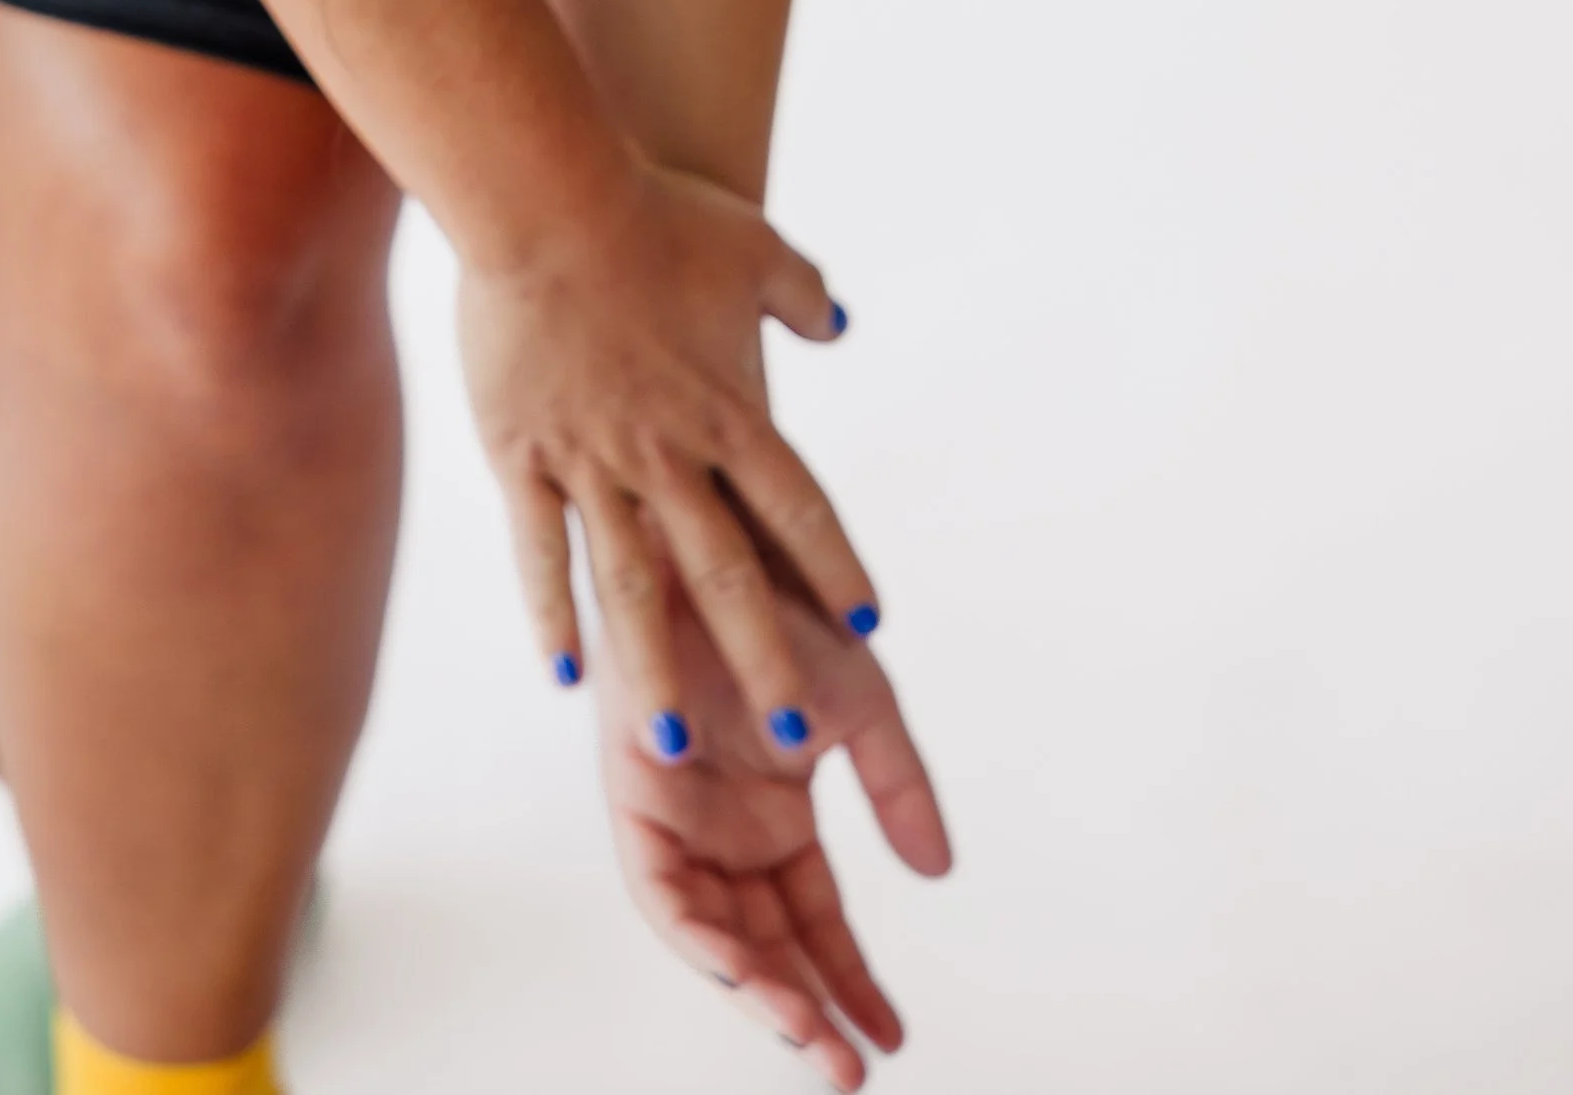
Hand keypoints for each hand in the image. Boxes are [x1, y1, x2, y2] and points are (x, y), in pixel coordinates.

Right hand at [455, 153, 875, 750]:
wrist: (547, 199)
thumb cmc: (652, 213)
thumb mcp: (751, 246)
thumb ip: (802, 295)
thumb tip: (840, 325)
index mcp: (728, 408)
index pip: (798, 506)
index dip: (834, 566)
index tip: (869, 627)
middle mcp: (667, 452)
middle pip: (723, 572)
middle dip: (759, 656)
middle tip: (788, 733)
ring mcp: (591, 460)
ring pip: (630, 585)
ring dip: (653, 666)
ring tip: (668, 741)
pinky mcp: (522, 455)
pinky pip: (540, 551)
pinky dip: (551, 615)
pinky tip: (564, 674)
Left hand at [596, 561, 951, 1084]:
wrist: (715, 531)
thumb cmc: (781, 601)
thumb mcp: (862, 701)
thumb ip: (897, 785)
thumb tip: (938, 873)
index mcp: (775, 812)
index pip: (814, 919)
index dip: (850, 979)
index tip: (893, 1037)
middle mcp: (722, 826)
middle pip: (764, 944)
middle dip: (805, 1012)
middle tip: (851, 1071)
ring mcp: (677, 816)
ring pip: (712, 935)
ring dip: (756, 992)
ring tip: (809, 1040)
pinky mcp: (634, 798)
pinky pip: (662, 893)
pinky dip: (701, 938)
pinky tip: (745, 973)